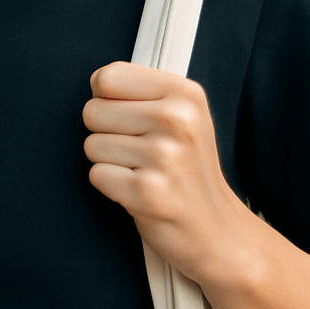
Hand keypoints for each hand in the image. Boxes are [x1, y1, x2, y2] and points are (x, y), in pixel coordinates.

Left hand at [82, 60, 251, 285]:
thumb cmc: (188, 167)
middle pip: (93, 111)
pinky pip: (96, 175)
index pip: (107, 76)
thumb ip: (140, 90)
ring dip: (109, 162)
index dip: (106, 98)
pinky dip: (111, 186)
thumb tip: (97, 82)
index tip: (129, 117)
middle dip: (106, 133)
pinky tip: (139, 191)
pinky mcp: (147, 192)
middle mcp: (177, 120)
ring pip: (91, 144)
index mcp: (185, 94)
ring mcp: (164, 156)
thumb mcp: (182, 114)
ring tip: (143, 171)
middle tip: (140, 151)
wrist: (218, 231)